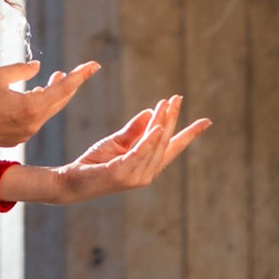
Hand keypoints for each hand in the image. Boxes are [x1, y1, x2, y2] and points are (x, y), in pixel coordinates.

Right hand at [0, 56, 101, 150]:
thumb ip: (22, 70)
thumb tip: (38, 67)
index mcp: (31, 108)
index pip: (63, 89)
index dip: (80, 75)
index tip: (94, 65)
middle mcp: (33, 124)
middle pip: (59, 102)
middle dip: (68, 85)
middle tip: (76, 71)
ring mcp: (25, 134)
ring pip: (47, 111)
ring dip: (52, 95)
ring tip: (54, 79)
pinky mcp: (16, 138)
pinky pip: (35, 119)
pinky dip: (39, 106)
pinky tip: (34, 96)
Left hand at [16, 96, 210, 204]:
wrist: (71, 180)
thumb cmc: (95, 163)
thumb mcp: (117, 142)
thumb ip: (134, 130)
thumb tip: (150, 112)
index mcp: (147, 164)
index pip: (172, 147)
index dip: (189, 134)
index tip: (206, 121)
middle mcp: (146, 172)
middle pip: (165, 142)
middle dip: (172, 120)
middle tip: (178, 98)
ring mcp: (135, 175)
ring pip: (154, 146)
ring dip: (163, 124)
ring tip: (168, 105)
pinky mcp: (122, 173)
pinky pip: (140, 155)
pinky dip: (150, 141)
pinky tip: (158, 128)